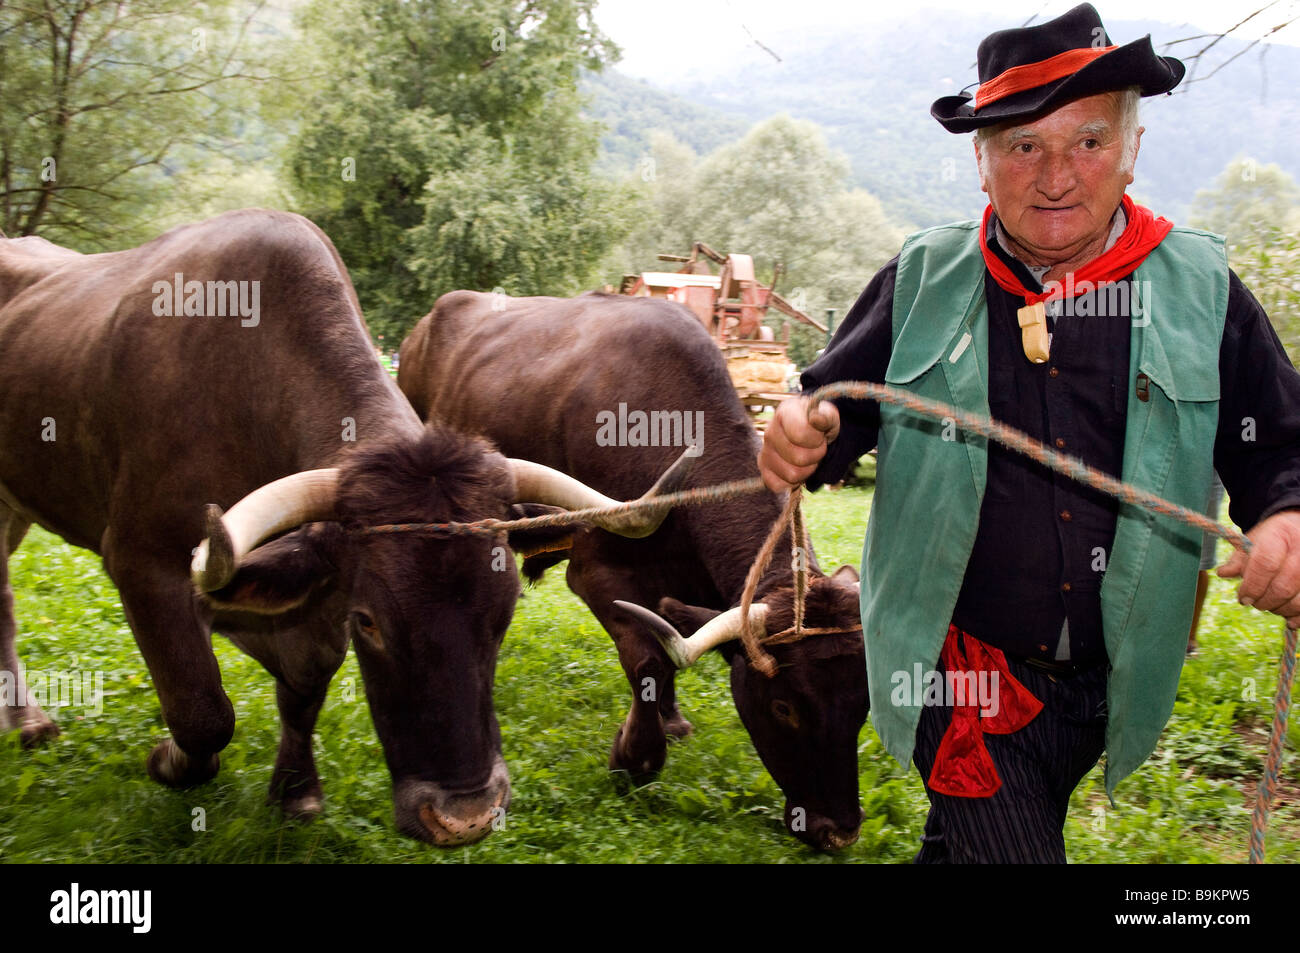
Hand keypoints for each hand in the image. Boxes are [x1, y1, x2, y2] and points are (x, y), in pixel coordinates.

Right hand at [757, 397, 839, 492]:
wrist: (813, 435)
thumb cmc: (820, 425)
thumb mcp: (829, 416)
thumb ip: (826, 416)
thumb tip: (817, 419)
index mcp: (785, 413)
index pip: (800, 435)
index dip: (817, 440)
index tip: (820, 435)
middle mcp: (770, 432)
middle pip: (799, 458)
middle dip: (815, 456)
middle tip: (816, 448)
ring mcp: (765, 452)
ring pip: (791, 475)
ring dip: (807, 470)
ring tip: (808, 457)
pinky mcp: (764, 469)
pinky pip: (778, 486)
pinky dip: (793, 482)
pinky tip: (797, 467)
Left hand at [1217, 511, 1299, 628]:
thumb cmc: (1275, 539)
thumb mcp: (1254, 541)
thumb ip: (1239, 559)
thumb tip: (1223, 573)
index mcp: (1280, 536)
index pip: (1265, 564)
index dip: (1252, 586)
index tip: (1243, 598)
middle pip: (1283, 587)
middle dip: (1264, 601)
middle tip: (1255, 603)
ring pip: (1298, 600)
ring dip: (1281, 609)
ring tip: (1271, 605)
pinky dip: (1297, 616)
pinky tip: (1289, 619)